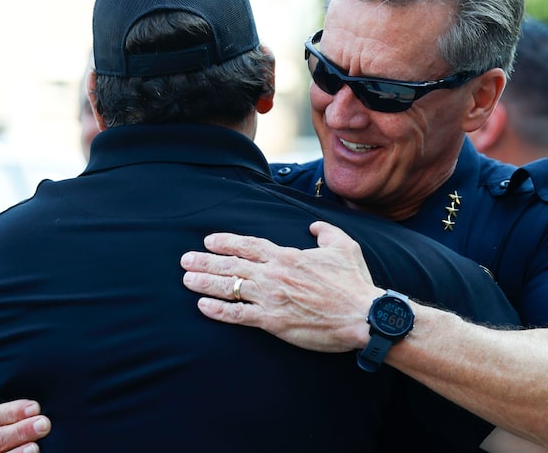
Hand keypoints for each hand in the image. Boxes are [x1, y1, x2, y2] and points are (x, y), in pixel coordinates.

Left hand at [181, 220, 380, 351]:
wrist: (362, 315)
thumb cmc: (354, 282)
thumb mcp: (344, 246)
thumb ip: (325, 232)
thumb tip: (314, 226)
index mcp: (288, 255)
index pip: (249, 244)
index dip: (226, 242)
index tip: (209, 240)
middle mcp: (274, 274)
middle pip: (232, 264)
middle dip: (206, 261)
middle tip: (185, 260)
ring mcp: (271, 297)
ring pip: (230, 287)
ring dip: (205, 282)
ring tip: (187, 279)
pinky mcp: (273, 321)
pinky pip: (238, 315)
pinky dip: (218, 311)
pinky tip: (203, 306)